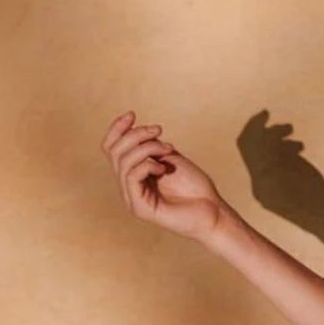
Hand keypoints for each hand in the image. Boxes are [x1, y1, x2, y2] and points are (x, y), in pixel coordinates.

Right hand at [101, 110, 226, 242]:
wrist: (212, 210)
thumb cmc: (194, 186)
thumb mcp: (169, 157)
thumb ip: (149, 147)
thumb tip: (134, 132)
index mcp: (133, 174)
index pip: (111, 149)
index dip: (117, 129)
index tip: (132, 114)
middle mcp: (128, 186)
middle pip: (114, 152)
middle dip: (136, 135)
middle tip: (159, 131)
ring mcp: (131, 198)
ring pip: (122, 162)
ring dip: (147, 148)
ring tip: (168, 149)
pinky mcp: (139, 208)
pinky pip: (132, 176)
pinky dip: (147, 165)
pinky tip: (164, 169)